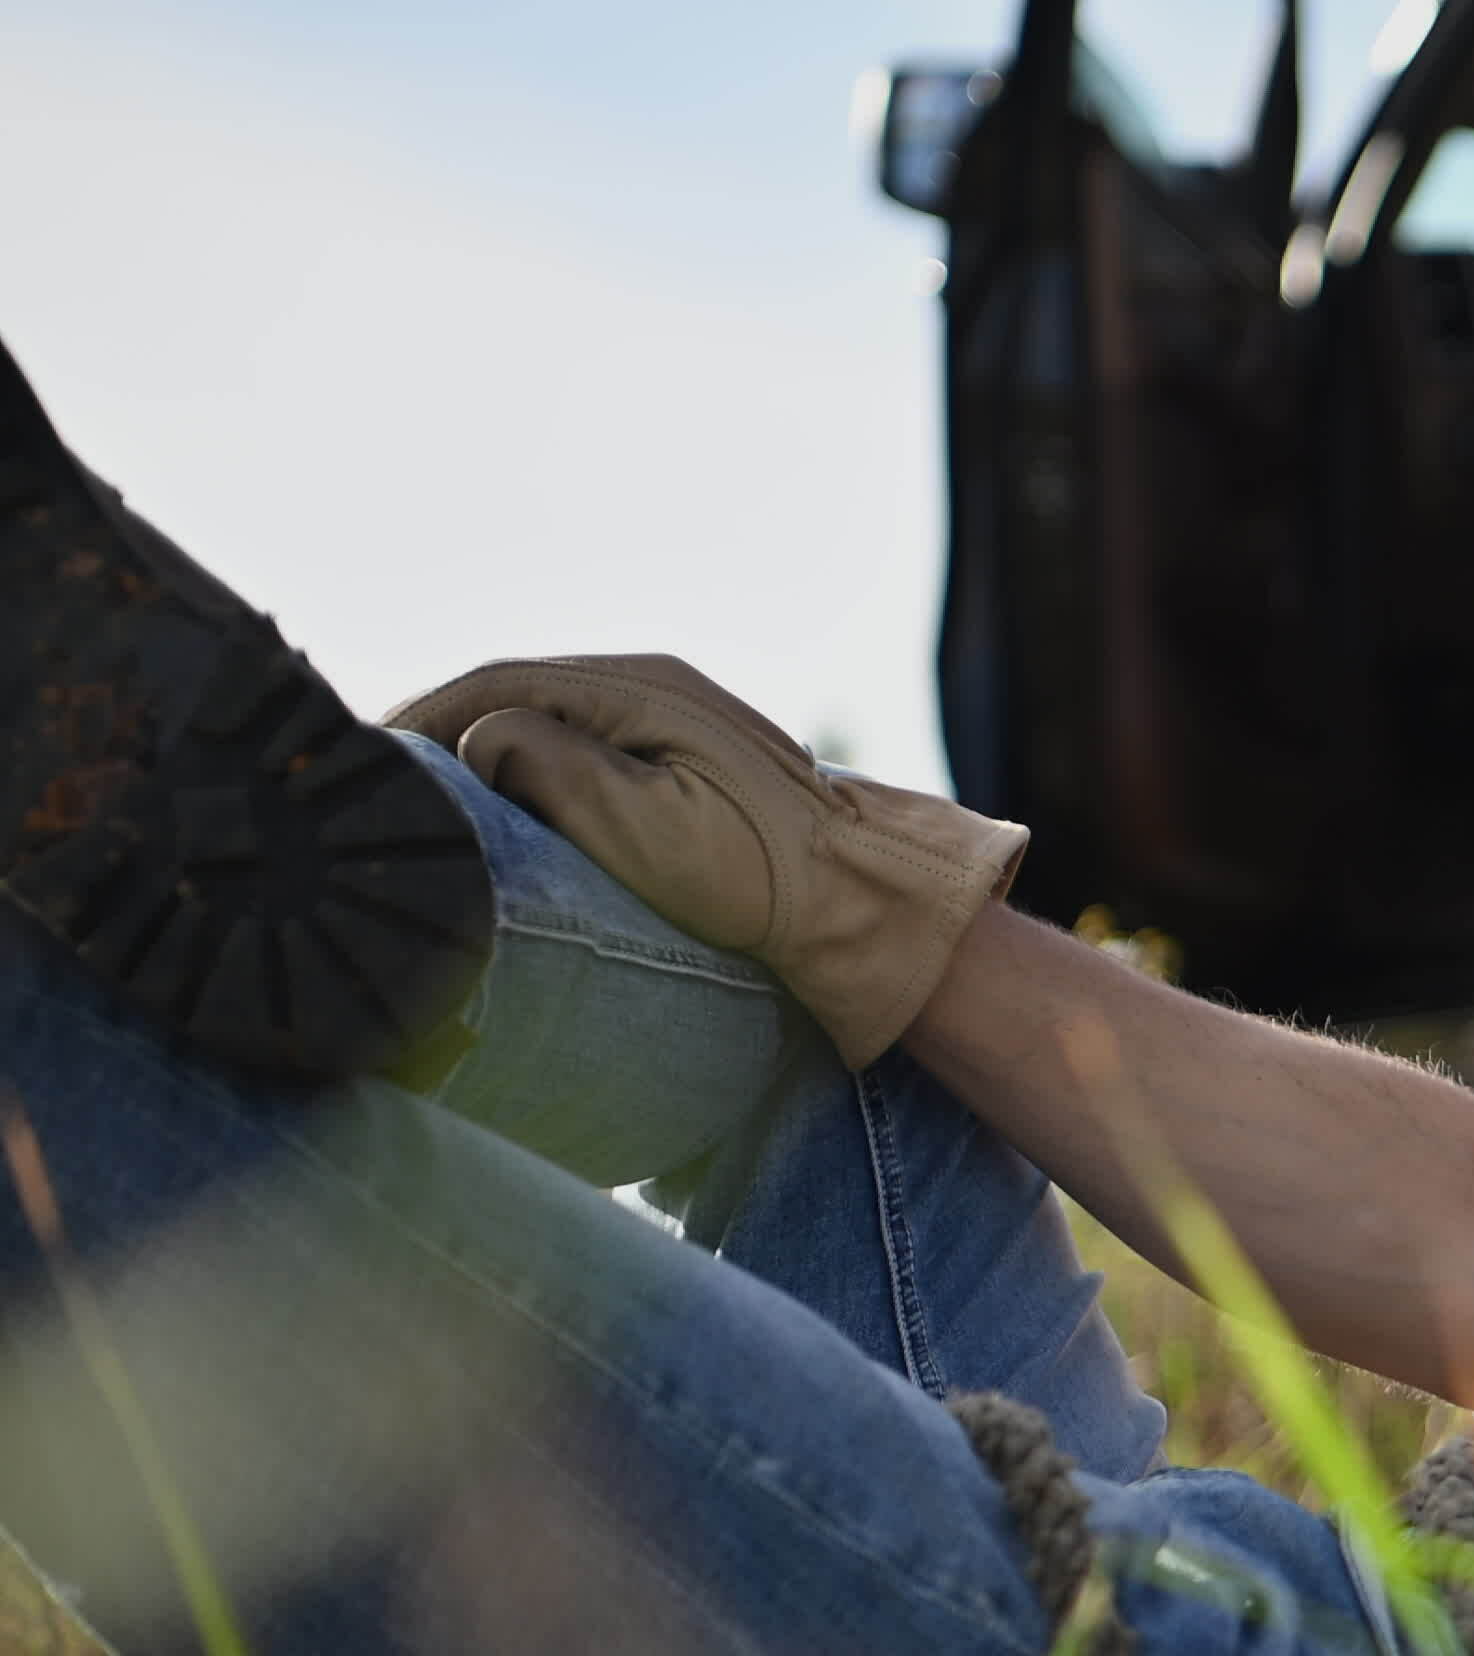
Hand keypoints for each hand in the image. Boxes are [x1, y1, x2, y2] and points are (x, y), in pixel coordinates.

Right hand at [387, 655, 1024, 1064]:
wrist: (861, 904)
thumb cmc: (756, 877)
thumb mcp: (638, 823)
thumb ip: (548, 762)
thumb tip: (481, 738)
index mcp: (640, 687)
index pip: (497, 682)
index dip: (421, 719)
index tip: (360, 761)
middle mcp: (656, 686)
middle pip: (518, 694)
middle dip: (442, 733)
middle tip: (374, 788)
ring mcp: (677, 720)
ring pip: (549, 720)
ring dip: (485, 753)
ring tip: (425, 804)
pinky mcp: (689, 761)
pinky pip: (587, 748)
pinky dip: (532, 771)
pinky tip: (504, 811)